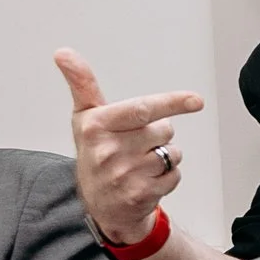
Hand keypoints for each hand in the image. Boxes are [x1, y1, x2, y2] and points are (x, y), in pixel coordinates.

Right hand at [55, 49, 205, 244]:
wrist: (99, 206)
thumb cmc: (95, 153)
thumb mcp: (84, 117)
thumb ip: (81, 83)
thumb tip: (63, 53)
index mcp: (95, 126)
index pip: (142, 108)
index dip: (172, 102)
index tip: (196, 100)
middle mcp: (108, 151)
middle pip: (163, 129)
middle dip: (158, 133)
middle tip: (136, 144)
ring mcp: (125, 175)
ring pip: (172, 153)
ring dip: (164, 156)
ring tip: (140, 163)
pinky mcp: (141, 194)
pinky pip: (174, 175)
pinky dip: (167, 176)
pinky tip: (146, 179)